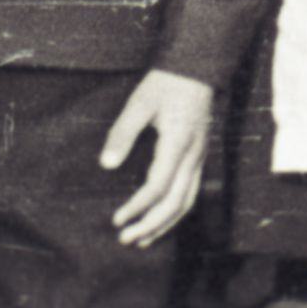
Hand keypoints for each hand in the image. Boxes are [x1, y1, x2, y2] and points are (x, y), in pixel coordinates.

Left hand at [102, 68, 215, 247]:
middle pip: (175, 203)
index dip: (137, 207)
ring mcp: (199, 158)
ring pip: (187, 203)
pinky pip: (191, 193)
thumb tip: (107, 165)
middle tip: (126, 239)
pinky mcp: (199, 157)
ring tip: (143, 240)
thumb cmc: (166, 82)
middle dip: (150, 225)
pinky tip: (161, 219)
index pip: (158, 187)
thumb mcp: (139, 102)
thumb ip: (123, 133)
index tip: (117, 219)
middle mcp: (193, 156)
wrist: (197, 67)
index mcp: (177, 144)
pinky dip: (175, 212)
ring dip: (164, 224)